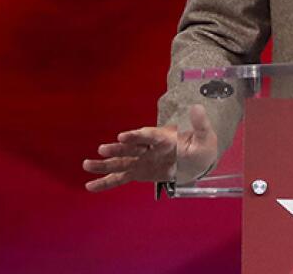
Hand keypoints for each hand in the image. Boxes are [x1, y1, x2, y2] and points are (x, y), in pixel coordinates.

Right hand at [82, 104, 218, 191]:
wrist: (198, 160)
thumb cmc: (201, 146)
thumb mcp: (205, 136)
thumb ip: (200, 124)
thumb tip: (197, 107)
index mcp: (164, 138)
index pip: (148, 136)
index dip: (136, 136)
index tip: (123, 137)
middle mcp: (149, 148)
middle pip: (131, 148)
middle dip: (117, 149)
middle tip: (102, 150)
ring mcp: (142, 160)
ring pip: (121, 162)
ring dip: (104, 164)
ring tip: (86, 165)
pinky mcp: (139, 172)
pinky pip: (121, 178)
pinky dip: (106, 183)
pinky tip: (90, 186)